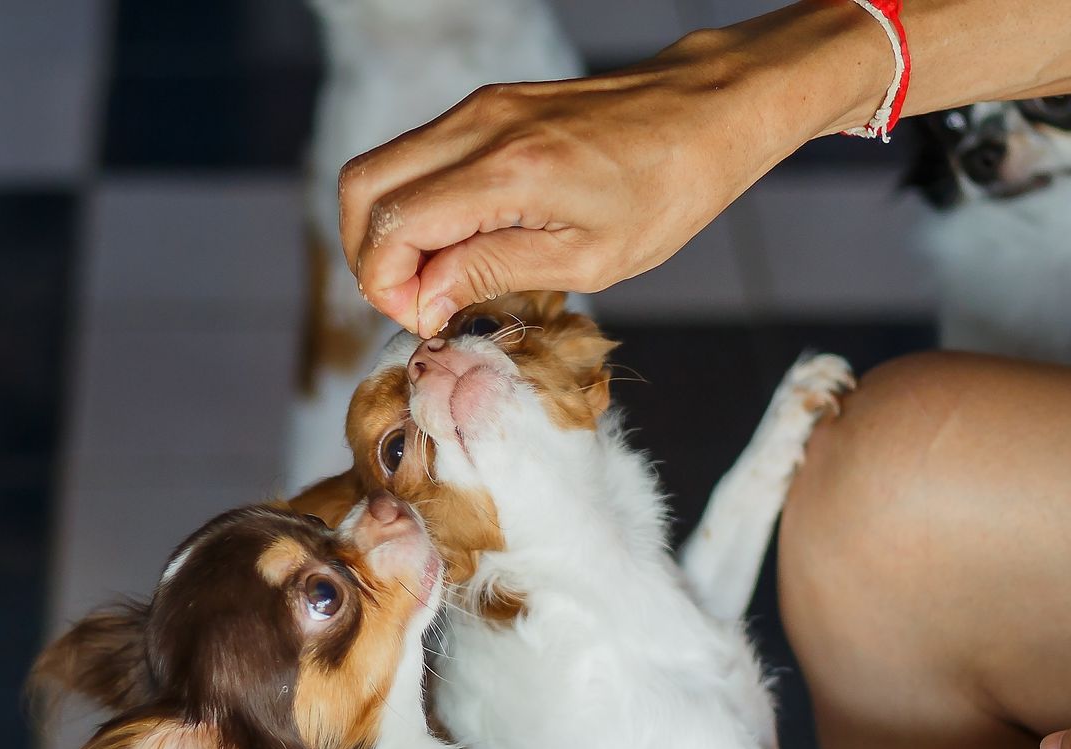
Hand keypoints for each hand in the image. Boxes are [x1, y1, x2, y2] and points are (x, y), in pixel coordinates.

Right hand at [338, 7, 892, 336]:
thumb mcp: (588, 260)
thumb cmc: (666, 192)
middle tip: (416, 302)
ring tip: (439, 279)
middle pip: (361, 187)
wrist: (708, 113)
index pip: (392, 225)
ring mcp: (478, 109)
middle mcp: (478, 127)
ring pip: (381, 168)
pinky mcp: (487, 108)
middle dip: (369, 258)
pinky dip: (416, 207)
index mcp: (505, 171)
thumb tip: (422, 298)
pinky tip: (460, 243)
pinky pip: (417, 157)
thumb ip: (493, 272)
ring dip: (390, 233)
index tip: (426, 319)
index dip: (387, 286)